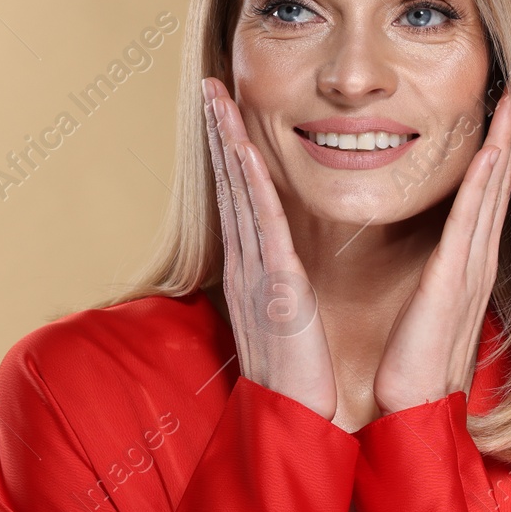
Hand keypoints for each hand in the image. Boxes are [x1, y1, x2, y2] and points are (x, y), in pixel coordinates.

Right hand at [203, 77, 337, 420]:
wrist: (293, 423)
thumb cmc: (299, 381)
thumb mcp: (287, 325)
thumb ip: (283, 292)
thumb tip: (285, 274)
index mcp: (253, 272)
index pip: (239, 201)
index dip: (228, 155)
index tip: (224, 116)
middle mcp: (246, 265)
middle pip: (229, 186)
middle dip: (219, 134)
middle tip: (210, 89)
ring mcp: (257, 273)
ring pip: (239, 194)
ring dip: (226, 142)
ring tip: (217, 100)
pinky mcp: (276, 286)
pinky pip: (261, 223)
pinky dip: (249, 183)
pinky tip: (241, 150)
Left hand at [371, 86, 510, 416]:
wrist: (411, 412)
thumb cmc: (410, 366)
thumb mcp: (422, 311)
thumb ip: (429, 282)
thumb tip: (426, 264)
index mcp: (464, 269)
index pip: (483, 202)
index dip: (494, 158)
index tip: (498, 119)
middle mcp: (474, 264)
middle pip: (496, 188)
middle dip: (507, 140)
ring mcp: (469, 271)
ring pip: (491, 196)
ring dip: (502, 148)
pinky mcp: (452, 281)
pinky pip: (471, 223)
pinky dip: (484, 185)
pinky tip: (491, 153)